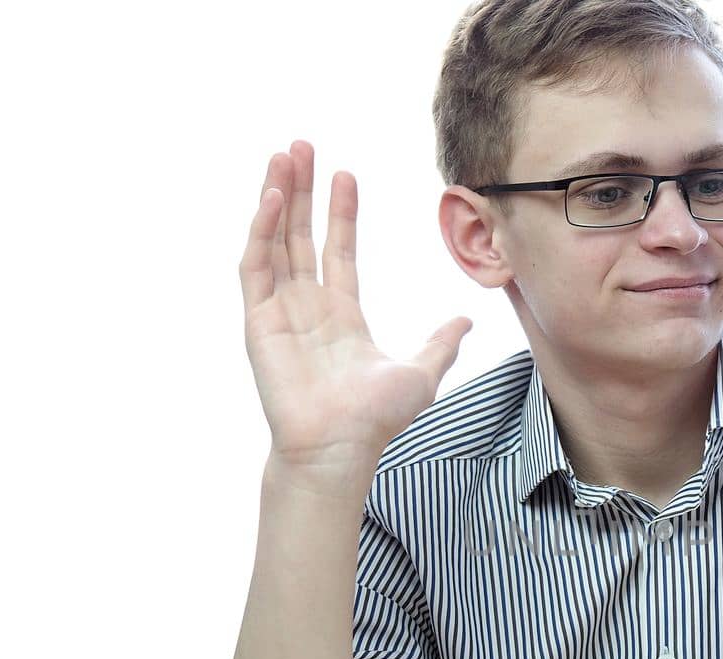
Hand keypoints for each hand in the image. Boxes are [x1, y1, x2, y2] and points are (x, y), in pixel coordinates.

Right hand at [237, 140, 470, 481]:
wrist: (340, 448)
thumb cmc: (375, 420)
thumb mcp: (421, 372)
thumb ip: (441, 343)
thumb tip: (467, 321)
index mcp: (341, 315)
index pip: (338, 250)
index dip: (341, 213)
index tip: (347, 175)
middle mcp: (307, 308)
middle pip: (301, 236)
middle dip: (303, 190)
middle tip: (301, 146)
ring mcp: (280, 312)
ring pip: (274, 242)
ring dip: (277, 198)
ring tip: (283, 156)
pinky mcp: (258, 322)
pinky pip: (255, 267)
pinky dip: (261, 231)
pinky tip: (272, 198)